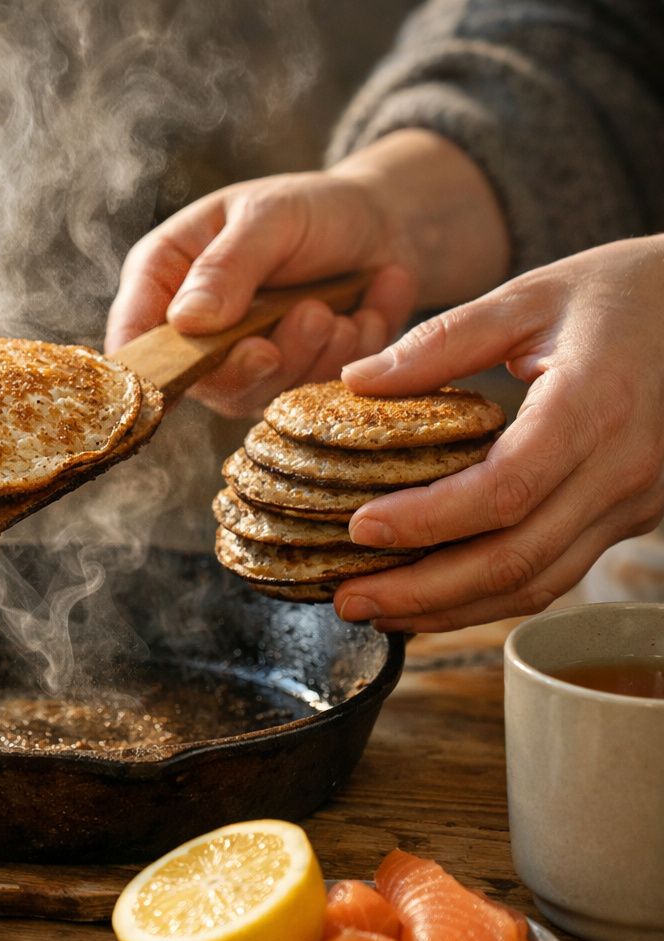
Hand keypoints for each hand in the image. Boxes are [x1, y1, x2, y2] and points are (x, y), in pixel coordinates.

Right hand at [106, 130, 506, 416]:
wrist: (384, 225)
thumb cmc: (313, 208)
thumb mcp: (269, 216)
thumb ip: (227, 266)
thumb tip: (186, 322)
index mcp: (164, 275)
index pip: (132, 336)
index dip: (150, 365)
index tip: (201, 363)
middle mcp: (191, 330)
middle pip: (197, 381)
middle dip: (257, 359)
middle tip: (312, 315)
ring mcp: (236, 362)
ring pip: (255, 392)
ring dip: (309, 354)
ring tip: (337, 306)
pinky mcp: (284, 382)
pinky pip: (308, 393)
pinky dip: (346, 356)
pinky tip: (364, 312)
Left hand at [334, 235, 663, 631]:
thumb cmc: (621, 293)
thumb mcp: (530, 295)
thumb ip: (442, 340)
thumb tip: (355, 379)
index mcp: (594, 407)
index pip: (505, 490)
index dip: (428, 521)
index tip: (360, 528)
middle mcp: (622, 470)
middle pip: (517, 558)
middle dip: (424, 591)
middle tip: (347, 598)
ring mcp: (633, 502)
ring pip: (538, 582)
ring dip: (451, 608)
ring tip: (376, 609)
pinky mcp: (629, 517)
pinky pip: (555, 571)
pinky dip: (488, 594)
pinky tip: (431, 596)